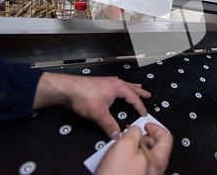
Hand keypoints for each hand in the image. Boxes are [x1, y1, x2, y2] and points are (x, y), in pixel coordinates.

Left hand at [33, 73, 150, 137]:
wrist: (68, 89)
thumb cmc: (83, 96)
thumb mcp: (98, 114)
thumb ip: (109, 125)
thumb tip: (116, 133)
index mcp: (118, 87)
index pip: (133, 98)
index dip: (140, 106)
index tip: (144, 113)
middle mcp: (114, 83)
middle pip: (131, 88)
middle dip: (140, 92)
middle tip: (148, 94)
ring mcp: (107, 82)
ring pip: (123, 85)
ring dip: (131, 88)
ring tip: (137, 88)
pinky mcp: (100, 84)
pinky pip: (115, 84)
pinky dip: (121, 86)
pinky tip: (117, 87)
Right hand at [95, 123, 172, 174]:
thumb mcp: (125, 145)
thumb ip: (134, 132)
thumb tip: (136, 129)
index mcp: (158, 160)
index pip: (166, 137)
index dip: (156, 128)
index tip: (147, 125)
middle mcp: (156, 169)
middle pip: (156, 146)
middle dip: (143, 138)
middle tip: (132, 136)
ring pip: (145, 155)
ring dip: (135, 148)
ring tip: (122, 148)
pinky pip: (138, 164)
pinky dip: (130, 157)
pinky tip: (119, 159)